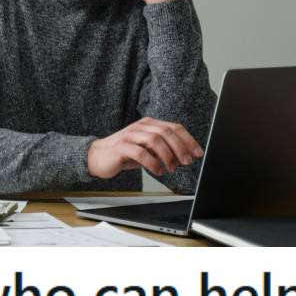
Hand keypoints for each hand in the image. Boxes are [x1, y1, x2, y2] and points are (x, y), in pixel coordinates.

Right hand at [87, 117, 203, 178]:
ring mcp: (130, 135)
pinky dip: (153, 163)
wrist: (97, 157)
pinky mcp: (121, 147)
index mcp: (149, 124)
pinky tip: (157, 171)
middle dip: (180, 148)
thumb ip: (163, 149)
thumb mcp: (147, 149)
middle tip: (186, 162)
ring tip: (171, 169)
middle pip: (166, 132)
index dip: (188, 140)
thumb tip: (185, 156)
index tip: (198, 153)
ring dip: (167, 156)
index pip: (174, 127)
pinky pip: (141, 152)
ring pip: (155, 140)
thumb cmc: (125, 154)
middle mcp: (140, 126)